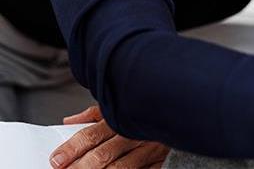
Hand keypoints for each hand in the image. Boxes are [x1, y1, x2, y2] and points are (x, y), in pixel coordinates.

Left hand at [50, 105, 169, 168]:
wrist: (182, 110)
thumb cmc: (144, 110)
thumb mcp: (119, 106)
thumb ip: (94, 114)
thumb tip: (69, 121)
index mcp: (122, 119)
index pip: (91, 135)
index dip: (71, 148)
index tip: (56, 159)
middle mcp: (135, 134)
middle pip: (103, 155)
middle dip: (80, 167)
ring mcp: (149, 150)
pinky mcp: (160, 162)